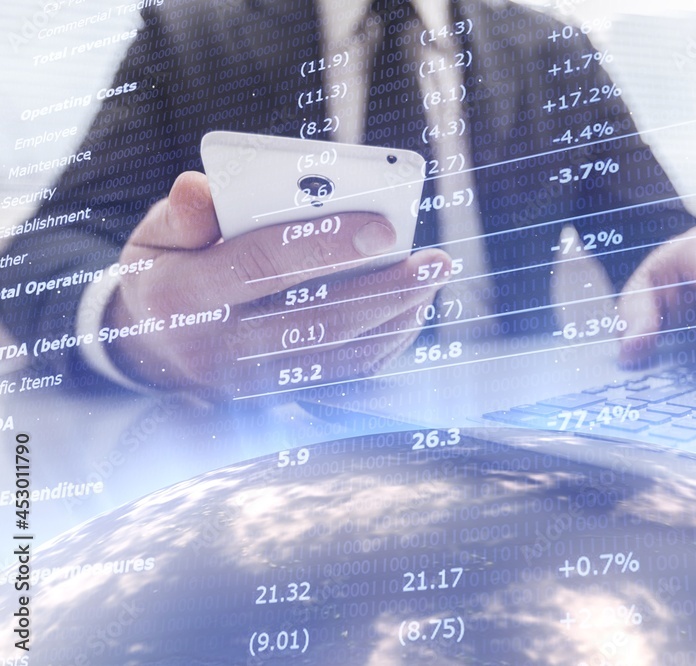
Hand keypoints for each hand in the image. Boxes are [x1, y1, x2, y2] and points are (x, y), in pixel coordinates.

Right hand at [103, 171, 448, 397]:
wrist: (152, 353)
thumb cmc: (165, 278)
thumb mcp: (153, 240)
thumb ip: (180, 214)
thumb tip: (202, 188)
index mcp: (182, 298)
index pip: (260, 267)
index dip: (323, 244)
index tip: (382, 226)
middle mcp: (220, 349)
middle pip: (316, 319)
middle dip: (383, 288)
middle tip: (433, 260)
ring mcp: (253, 383)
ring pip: (340, 353)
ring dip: (395, 316)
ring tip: (433, 278)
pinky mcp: (280, 397)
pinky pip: (344, 373)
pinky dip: (385, 341)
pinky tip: (411, 308)